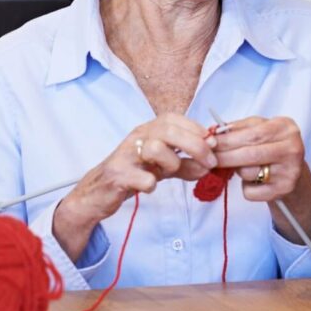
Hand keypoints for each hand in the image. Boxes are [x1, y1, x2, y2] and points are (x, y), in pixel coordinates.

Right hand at [57, 113, 214, 228]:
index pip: (173, 118)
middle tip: (210, 163)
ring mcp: (125, 155)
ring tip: (170, 173)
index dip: (196, 129)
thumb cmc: (134, 173)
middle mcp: (136, 137)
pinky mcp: (118, 175)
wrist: (98, 192)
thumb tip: (210, 164)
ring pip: (156, 148)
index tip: (212, 144)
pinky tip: (150, 186)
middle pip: (169, 131)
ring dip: (172, 163)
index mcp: (147, 130)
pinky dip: (151, 183)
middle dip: (196, 146)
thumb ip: (186, 163)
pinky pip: (143, 177)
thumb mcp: (163, 167)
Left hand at [212, 116, 307, 201]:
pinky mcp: (283, 190)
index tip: (211, 143)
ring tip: (244, 166)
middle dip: (225, 156)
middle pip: (250, 154)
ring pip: (248, 173)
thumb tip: (214, 134)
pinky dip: (246, 187)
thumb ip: (240, 128)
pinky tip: (255, 180)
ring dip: (237, 171)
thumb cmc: (272, 145)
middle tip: (210, 158)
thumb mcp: (261, 128)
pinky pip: (251, 192)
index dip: (228, 140)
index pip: (253, 134)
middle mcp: (292, 149)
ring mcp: (289, 171)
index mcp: (286, 128)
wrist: (293, 170)